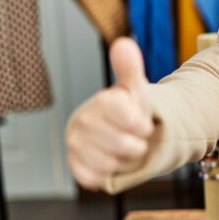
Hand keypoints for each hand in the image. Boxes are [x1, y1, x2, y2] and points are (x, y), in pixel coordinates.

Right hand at [65, 37, 153, 190]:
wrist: (122, 134)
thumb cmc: (131, 112)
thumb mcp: (137, 90)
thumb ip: (131, 68)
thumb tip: (123, 43)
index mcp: (101, 102)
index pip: (132, 120)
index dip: (143, 126)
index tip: (141, 122)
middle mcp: (82, 121)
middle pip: (125, 145)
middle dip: (137, 145)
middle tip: (133, 138)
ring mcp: (76, 143)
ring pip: (111, 163)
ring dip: (125, 160)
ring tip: (123, 149)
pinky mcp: (75, 165)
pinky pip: (96, 177)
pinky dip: (109, 173)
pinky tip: (111, 161)